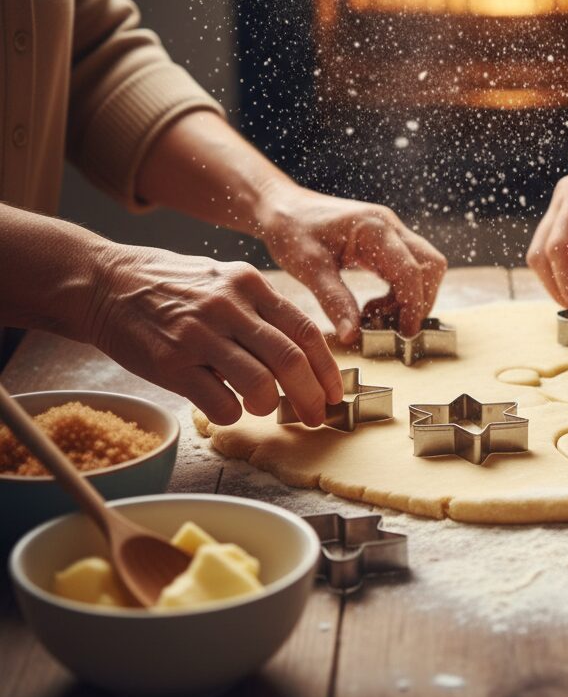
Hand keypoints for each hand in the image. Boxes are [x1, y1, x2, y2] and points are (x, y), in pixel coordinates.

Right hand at [86, 246, 344, 426]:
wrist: (104, 284)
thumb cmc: (170, 286)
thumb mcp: (223, 280)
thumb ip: (259, 309)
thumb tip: (300, 352)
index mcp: (249, 284)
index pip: (304, 330)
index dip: (326, 368)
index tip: (334, 392)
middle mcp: (229, 307)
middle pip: (290, 360)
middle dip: (311, 396)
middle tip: (316, 416)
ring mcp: (199, 335)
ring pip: (260, 384)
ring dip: (270, 406)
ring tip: (264, 408)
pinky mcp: (171, 364)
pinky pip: (220, 402)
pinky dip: (233, 413)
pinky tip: (228, 407)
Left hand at [255, 183, 445, 343]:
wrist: (281, 207)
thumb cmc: (291, 231)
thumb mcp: (309, 268)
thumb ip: (335, 301)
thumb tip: (354, 335)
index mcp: (375, 229)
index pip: (411, 271)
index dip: (413, 306)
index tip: (404, 335)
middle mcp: (390, 226)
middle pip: (430, 266)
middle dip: (419, 301)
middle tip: (392, 327)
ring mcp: (390, 231)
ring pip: (423, 267)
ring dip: (409, 297)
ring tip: (375, 316)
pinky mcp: (384, 241)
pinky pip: (407, 267)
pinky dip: (398, 291)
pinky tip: (371, 305)